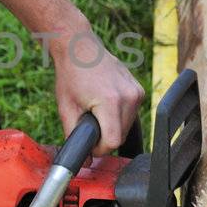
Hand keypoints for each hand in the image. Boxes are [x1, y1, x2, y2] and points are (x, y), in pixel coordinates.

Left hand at [49, 26, 144, 153]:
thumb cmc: (71, 74)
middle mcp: (128, 96)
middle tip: (89, 125)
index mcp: (110, 101)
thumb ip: (73, 136)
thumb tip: (83, 159)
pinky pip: (132, 114)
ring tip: (96, 112)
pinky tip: (105, 104)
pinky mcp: (139, 90)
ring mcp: (137, 92)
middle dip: (105, 137)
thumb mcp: (66, 108)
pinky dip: (119, 115)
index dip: (99, 149)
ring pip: (128, 126)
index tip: (90, 144)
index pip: (113, 141)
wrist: (79, 47)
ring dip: (113, 126)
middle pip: (121, 135)